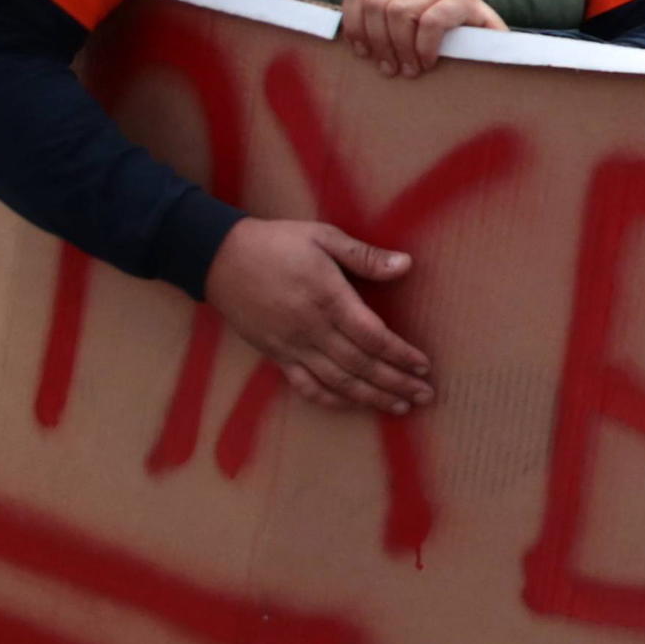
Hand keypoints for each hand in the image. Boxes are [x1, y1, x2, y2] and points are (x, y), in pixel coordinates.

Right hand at [203, 217, 433, 413]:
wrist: (219, 258)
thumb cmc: (277, 243)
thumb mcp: (322, 236)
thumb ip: (364, 256)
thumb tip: (406, 265)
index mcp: (328, 297)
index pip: (373, 335)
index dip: (400, 354)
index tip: (424, 366)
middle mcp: (312, 328)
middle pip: (361, 364)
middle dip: (396, 382)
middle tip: (424, 396)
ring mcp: (293, 345)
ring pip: (338, 381)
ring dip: (371, 397)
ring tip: (400, 407)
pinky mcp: (276, 355)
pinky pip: (306, 386)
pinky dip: (331, 399)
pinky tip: (353, 405)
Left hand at [337, 0, 505, 78]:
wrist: (499, 57)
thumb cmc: (447, 56)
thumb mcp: (409, 42)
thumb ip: (383, 36)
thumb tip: (346, 46)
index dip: (354, 24)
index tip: (362, 54)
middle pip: (377, 4)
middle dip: (379, 42)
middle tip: (391, 70)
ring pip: (400, 11)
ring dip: (401, 48)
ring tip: (411, 70)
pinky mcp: (467, 3)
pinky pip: (432, 21)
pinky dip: (425, 47)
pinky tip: (430, 63)